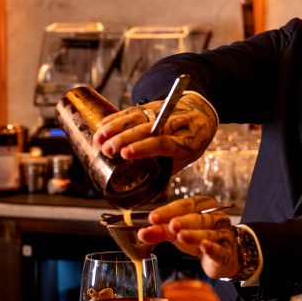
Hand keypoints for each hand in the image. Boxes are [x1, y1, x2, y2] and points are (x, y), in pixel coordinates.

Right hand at [93, 93, 217, 172]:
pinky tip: (102, 126)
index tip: (126, 154)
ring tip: (99, 139)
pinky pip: (132, 110)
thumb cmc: (191, 142)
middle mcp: (172, 124)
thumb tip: (152, 195)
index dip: (143, 148)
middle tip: (106, 150)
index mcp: (184, 141)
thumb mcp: (185, 158)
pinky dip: (116, 118)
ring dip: (114, 127)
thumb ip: (166, 171)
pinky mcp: (152, 105)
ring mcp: (161, 113)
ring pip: (136, 117)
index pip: (162, 143)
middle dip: (123, 139)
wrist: (202, 113)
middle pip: (145, 129)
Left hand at [137, 196, 238, 279]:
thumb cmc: (198, 238)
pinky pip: (219, 249)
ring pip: (207, 233)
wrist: (222, 257)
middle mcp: (215, 217)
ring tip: (181, 236)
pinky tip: (204, 246)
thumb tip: (141, 233)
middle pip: (197, 217)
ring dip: (194, 234)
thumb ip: (161, 231)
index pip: (185, 205)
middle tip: (170, 225)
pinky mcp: (226, 252)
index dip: (169, 210)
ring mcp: (223, 234)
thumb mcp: (178, 233)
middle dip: (183, 221)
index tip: (153, 217)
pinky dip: (212, 248)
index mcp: (203, 206)